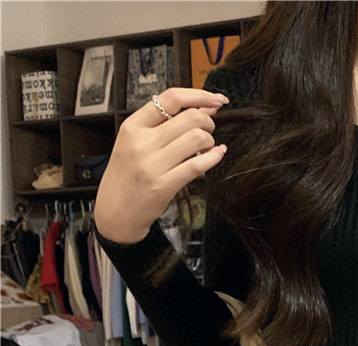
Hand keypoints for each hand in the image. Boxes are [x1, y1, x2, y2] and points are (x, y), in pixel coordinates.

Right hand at [94, 87, 229, 243]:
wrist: (114, 212)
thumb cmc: (129, 175)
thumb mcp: (136, 143)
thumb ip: (164, 125)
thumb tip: (204, 106)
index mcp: (133, 126)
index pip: (170, 98)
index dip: (199, 95)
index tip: (217, 99)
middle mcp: (141, 142)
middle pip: (189, 117)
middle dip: (208, 122)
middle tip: (209, 132)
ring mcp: (152, 164)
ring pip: (197, 138)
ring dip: (211, 141)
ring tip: (208, 148)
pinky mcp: (164, 185)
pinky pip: (197, 165)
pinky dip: (214, 157)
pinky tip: (218, 155)